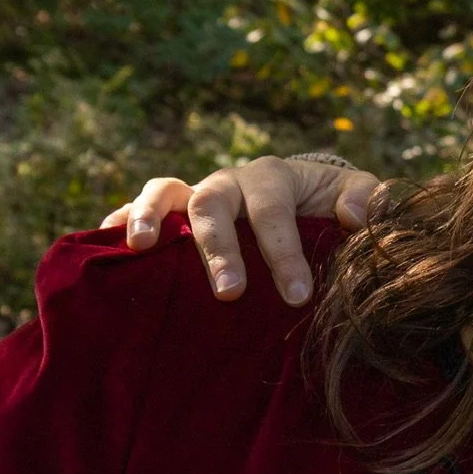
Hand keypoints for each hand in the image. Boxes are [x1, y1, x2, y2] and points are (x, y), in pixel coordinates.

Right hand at [98, 156, 385, 304]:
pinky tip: (103, 243)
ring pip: (164, 193)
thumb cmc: (330, 206)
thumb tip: (358, 215)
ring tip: (142, 247)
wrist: (302, 199)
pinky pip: (136, 209)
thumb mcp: (356, 196)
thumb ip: (368, 199)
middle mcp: (228, 183)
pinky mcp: (171, 215)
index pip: (273, 211)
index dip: (283, 252)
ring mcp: (195, 196)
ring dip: (150, 216)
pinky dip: (118, 222)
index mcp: (273, 179)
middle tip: (230, 293)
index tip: (296, 294)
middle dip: (218, 249)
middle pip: (213, 204)